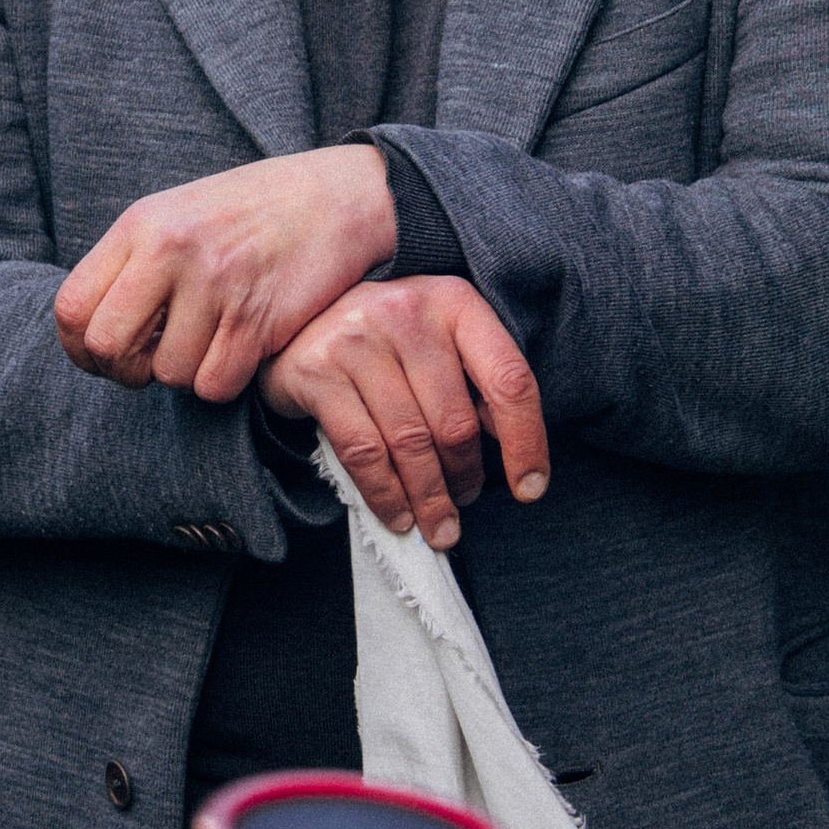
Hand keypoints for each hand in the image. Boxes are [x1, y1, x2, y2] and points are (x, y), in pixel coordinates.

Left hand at [54, 147, 397, 401]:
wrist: (338, 196)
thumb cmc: (252, 213)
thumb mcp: (177, 216)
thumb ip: (131, 265)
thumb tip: (91, 333)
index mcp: (140, 225)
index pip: (70, 308)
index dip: (82, 349)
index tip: (111, 355)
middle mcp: (169, 250)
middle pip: (108, 348)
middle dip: (129, 371)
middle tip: (158, 359)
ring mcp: (214, 283)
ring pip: (167, 374)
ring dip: (189, 372)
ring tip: (214, 338)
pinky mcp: (256, 317)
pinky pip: (215, 384)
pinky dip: (227, 379)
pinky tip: (244, 348)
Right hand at [259, 276, 546, 551]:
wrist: (298, 311)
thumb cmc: (387, 336)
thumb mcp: (440, 339)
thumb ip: (475, 381)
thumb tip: (512, 448)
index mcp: (456, 303)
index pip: (508, 379)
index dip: (526, 441)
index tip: (530, 488)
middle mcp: (409, 313)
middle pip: (455, 422)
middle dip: (466, 477)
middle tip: (465, 501)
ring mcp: (359, 340)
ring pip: (410, 443)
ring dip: (430, 498)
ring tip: (439, 525)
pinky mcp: (318, 371)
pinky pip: (363, 452)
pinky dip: (386, 494)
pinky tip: (399, 515)